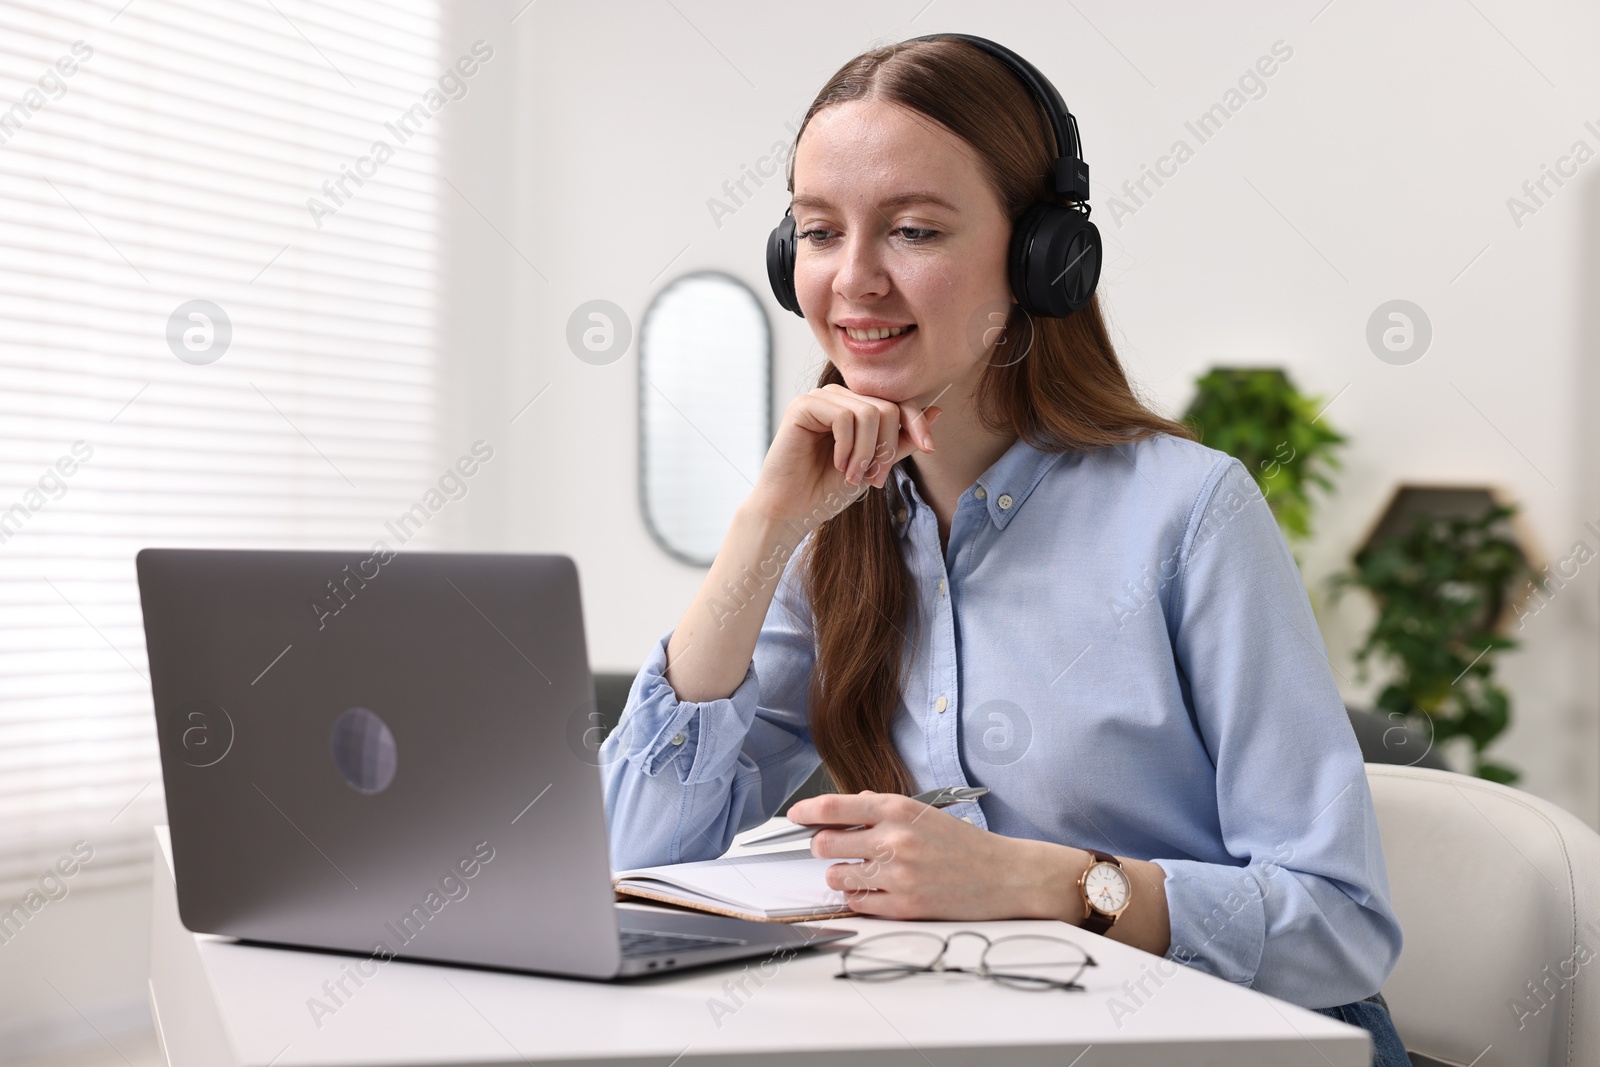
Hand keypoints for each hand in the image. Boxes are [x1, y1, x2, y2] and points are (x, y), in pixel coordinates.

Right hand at [745, 385, 940, 526]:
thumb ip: (902, 441)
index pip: (897, 402)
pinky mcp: (803, 405)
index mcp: (856, 407)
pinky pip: (845, 416)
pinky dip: (847, 446)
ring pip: (868, 412)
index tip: (929, 448)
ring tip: (853, 475)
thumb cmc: (827, 490)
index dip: (917, 422)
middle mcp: (839, 397)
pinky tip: (837, 464)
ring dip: (867, 451)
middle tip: (874, 478)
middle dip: (887, 448)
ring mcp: (820, 398)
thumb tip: (937, 412)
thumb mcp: (875, 466)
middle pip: (887, 407)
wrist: (792, 509)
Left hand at [791, 790, 1054, 920]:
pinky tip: (877, 890)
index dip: (806, 811)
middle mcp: (894, 840)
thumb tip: (845, 810)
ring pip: (836, 877)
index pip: (834, 807)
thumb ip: (882, 808)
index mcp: (898, 809)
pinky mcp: (903, 907)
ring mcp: (897, 875)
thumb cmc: (964, 844)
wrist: (1004, 876)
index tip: (794, 815)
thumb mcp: (924, 812)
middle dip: (822, 847)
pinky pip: (857, 903)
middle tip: (832, 848)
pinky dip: (860, 897)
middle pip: (825, 844)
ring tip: (863, 871)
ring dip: (841, 875)